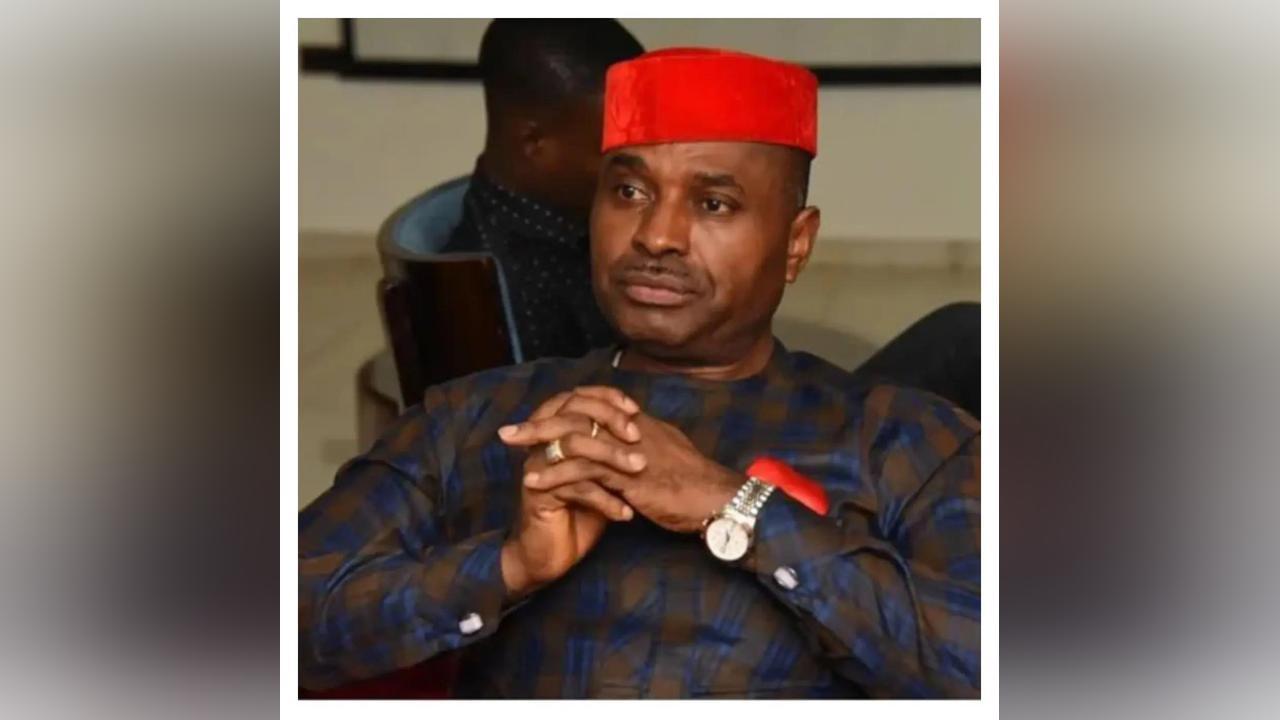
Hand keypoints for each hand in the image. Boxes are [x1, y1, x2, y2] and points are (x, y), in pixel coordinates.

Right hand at [497, 387, 643, 599]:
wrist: (551, 555)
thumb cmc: (580, 513)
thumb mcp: (601, 477)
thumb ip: (611, 450)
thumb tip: (641, 425)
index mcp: (555, 433)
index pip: (578, 398)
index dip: (606, 398)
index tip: (636, 409)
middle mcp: (542, 445)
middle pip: (575, 417)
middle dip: (610, 423)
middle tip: (638, 437)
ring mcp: (538, 468)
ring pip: (575, 448)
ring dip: (611, 458)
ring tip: (639, 469)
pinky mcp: (538, 494)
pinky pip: (575, 488)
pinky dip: (605, 500)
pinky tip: (626, 514)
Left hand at [512, 391, 741, 533]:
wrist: (721, 499)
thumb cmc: (698, 485)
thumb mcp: (670, 457)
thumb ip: (647, 447)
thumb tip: (631, 442)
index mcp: (640, 425)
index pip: (594, 405)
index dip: (563, 410)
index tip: (537, 417)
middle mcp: (631, 432)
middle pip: (577, 415)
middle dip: (539, 423)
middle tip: (509, 432)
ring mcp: (629, 453)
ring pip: (575, 438)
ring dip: (538, 445)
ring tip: (512, 454)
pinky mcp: (628, 478)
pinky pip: (583, 471)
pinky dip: (554, 474)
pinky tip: (533, 482)